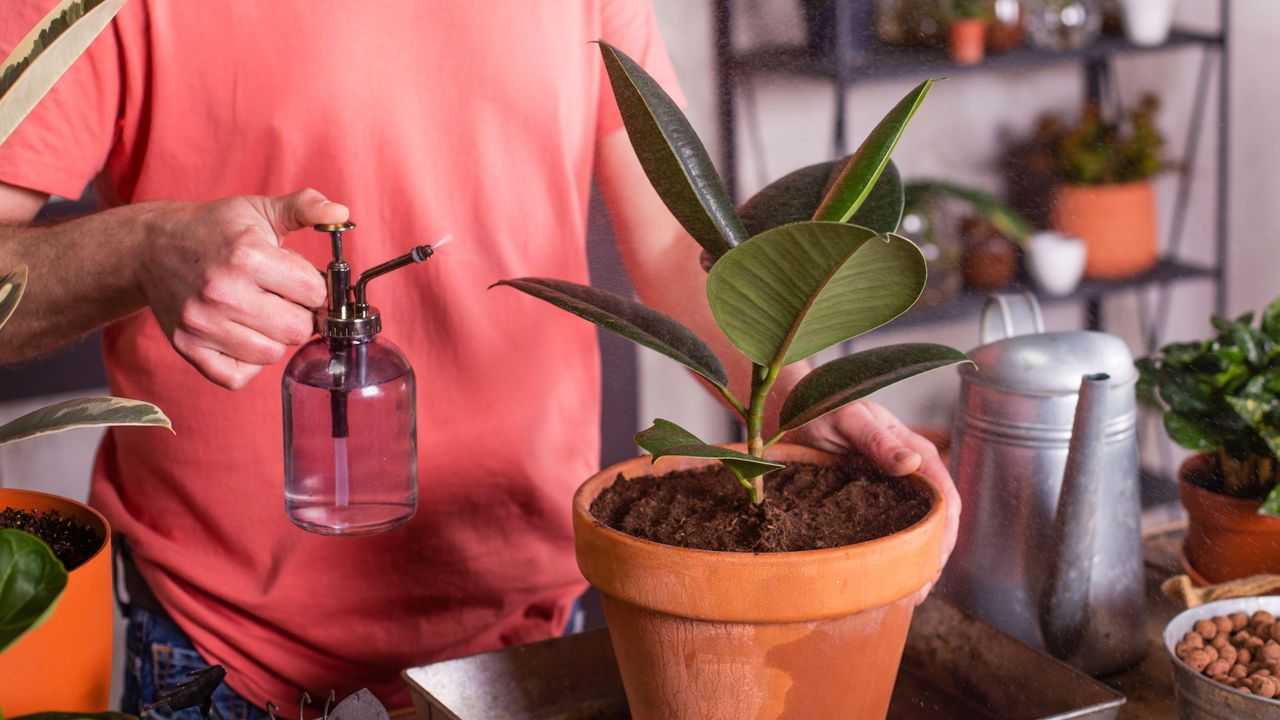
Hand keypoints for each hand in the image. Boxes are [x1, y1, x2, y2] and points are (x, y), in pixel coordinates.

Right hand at [139, 189, 348, 388]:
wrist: (150, 247)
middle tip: (282, 299)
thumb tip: (342, 213)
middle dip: (299, 315)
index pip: (313, 292)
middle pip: (297, 329)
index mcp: (247, 256)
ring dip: (274, 338)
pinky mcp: (187, 347)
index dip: (314, 287)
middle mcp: (223, 293)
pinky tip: (243, 337)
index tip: (299, 281)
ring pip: (271, 354)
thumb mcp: (260, 209)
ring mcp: (202, 323)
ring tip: (260, 315)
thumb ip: (305, 207)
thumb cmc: (213, 229)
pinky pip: (237, 377)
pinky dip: (247, 364)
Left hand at [786, 399, 958, 603]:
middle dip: (934, 557)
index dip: (946, 533)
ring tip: (907, 596)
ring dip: (916, 562)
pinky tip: (887, 578)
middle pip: (937, 521)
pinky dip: (895, 554)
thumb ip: (877, 439)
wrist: (793, 407)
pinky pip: (893, 528)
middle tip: (918, 593)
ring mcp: (894, 487)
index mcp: (915, 451)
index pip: (946, 497)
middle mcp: (911, 471)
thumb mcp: (847, 418)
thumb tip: (912, 463)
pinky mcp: (874, 498)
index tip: (935, 563)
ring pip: (917, 529)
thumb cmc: (821, 406)